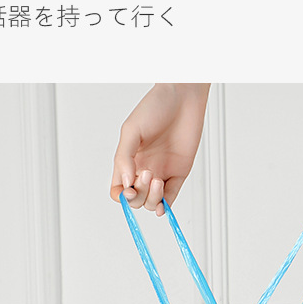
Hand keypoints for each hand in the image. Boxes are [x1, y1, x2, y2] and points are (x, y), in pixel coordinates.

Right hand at [110, 83, 209, 215]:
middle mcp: (143, 169)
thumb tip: (125, 184)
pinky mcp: (179, 173)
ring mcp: (161, 172)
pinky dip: (166, 206)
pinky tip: (164, 204)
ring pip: (152, 202)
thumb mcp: (132, 130)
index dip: (122, 196)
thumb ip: (124, 157)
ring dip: (153, 199)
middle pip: (136, 199)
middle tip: (148, 173)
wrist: (183, 97)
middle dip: (140, 194)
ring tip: (157, 180)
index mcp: (128, 160)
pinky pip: (171, 197)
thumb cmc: (155, 107)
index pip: (119, 190)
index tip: (129, 189)